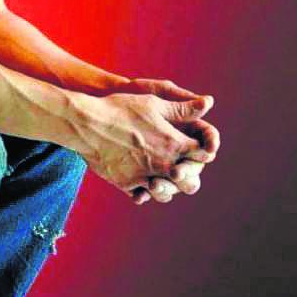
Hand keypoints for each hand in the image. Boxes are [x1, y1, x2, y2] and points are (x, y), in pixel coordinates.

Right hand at [74, 92, 214, 199]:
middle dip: (188, 176)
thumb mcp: (153, 102)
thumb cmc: (120, 109)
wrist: (86, 124)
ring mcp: (145, 176)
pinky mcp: (127, 183)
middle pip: (190, 181)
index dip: (202, 152)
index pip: (203, 155)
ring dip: (166, 186)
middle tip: (180, 169)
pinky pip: (141, 194)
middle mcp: (163, 164)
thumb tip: (209, 102)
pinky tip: (138, 180)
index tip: (195, 148)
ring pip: (166, 192)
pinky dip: (142, 189)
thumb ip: (183, 108)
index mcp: (174, 144)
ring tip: (159, 178)